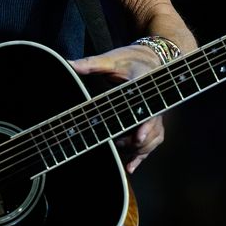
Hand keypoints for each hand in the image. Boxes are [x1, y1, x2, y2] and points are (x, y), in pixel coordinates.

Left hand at [70, 45, 165, 173]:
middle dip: (136, 139)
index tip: (138, 136)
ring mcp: (155, 112)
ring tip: (119, 147)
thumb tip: (70, 64)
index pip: (147, 106)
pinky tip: (130, 167)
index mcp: (144, 85)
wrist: (149, 59)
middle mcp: (153, 101)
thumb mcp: (111, 59)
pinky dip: (143, 155)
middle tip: (117, 142)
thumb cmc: (130, 59)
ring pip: (154, 136)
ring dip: (138, 148)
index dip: (145, 123)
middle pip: (151, 126)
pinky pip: (154, 140)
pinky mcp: (153, 121)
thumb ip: (92, 64)